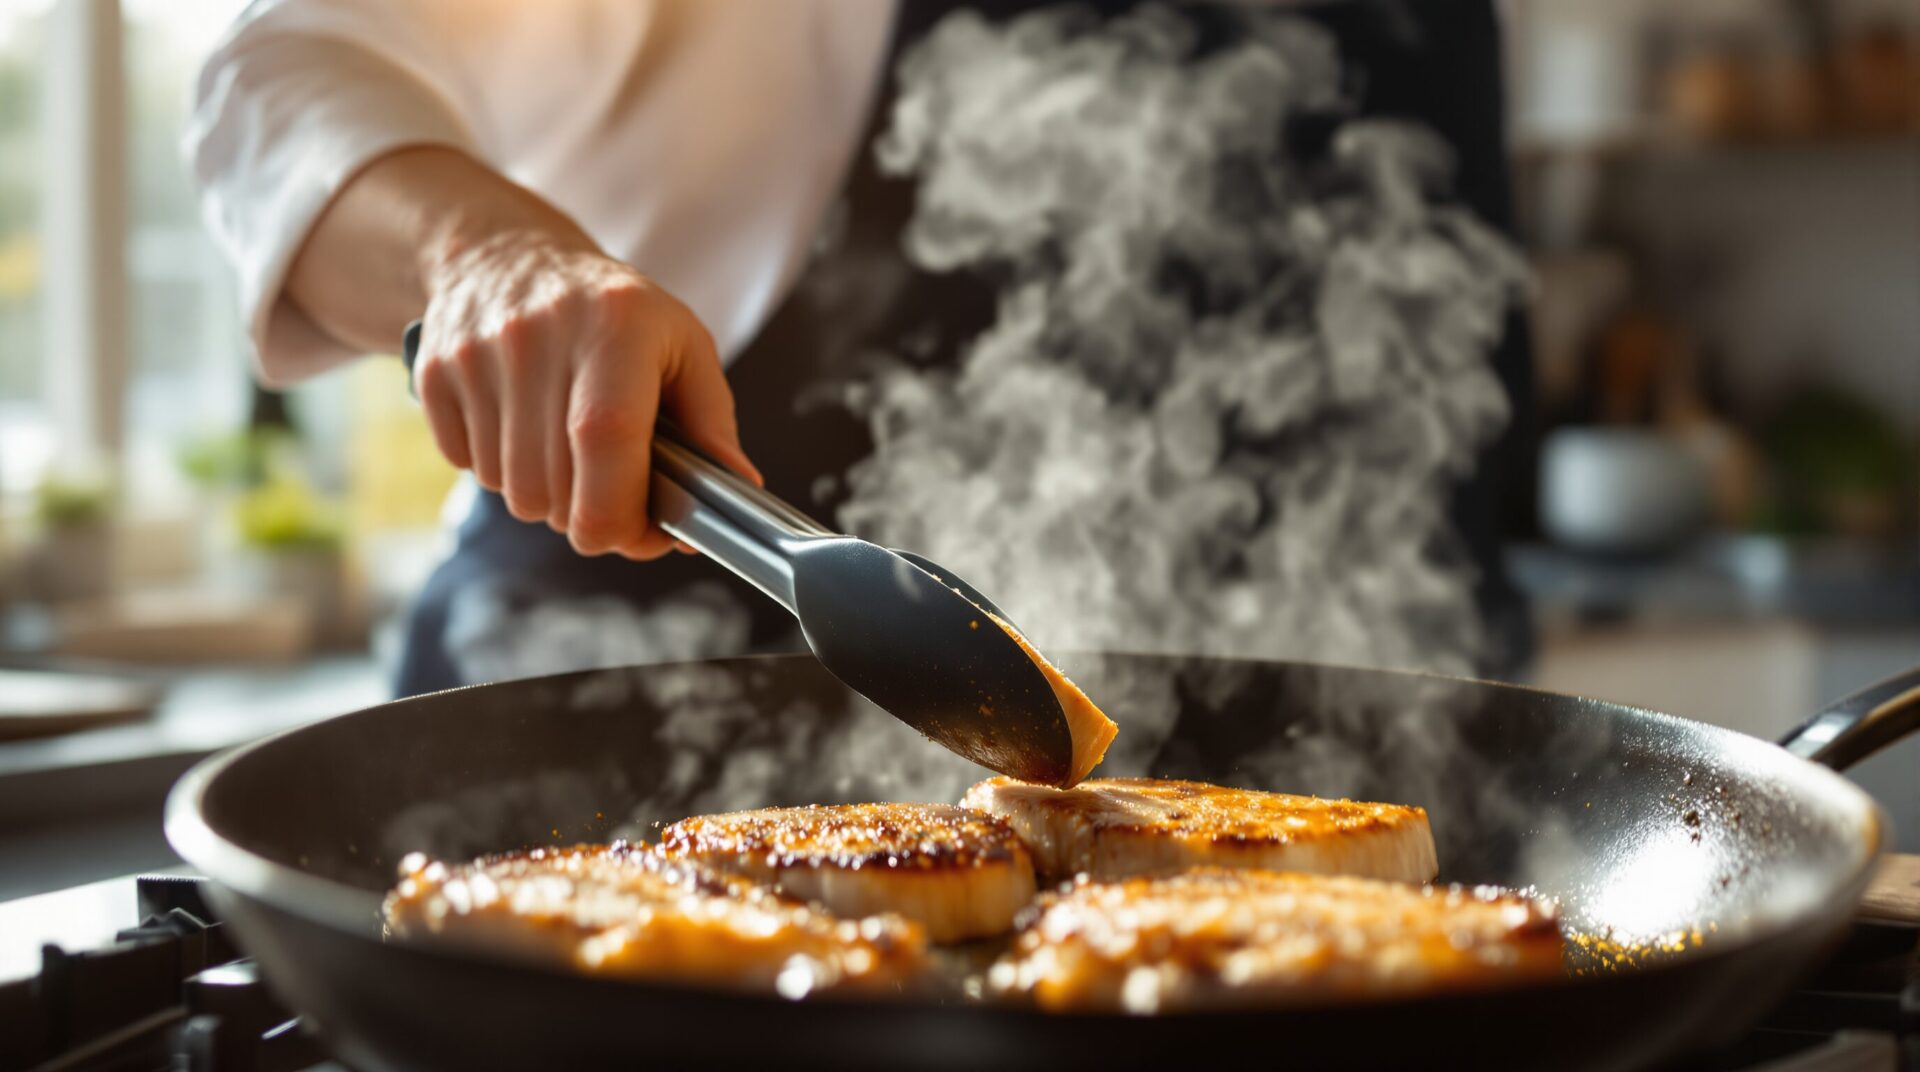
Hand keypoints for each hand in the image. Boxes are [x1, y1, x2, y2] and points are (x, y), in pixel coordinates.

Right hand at [412, 229, 760, 559]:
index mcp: (615, 325)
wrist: (503, 254)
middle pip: (553, 490)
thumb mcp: (681, 344)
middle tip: (608, 481)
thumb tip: (736, 489)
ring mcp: (477, 355)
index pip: (605, 443)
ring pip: (510, 491)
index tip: (644, 533)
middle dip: (589, 511)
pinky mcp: (434, 374)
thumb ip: (711, 422)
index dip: (622, 514)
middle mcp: (538, 336)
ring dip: (544, 491)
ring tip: (563, 441)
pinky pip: (467, 468)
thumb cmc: (610, 310)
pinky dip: (498, 467)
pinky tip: (520, 424)